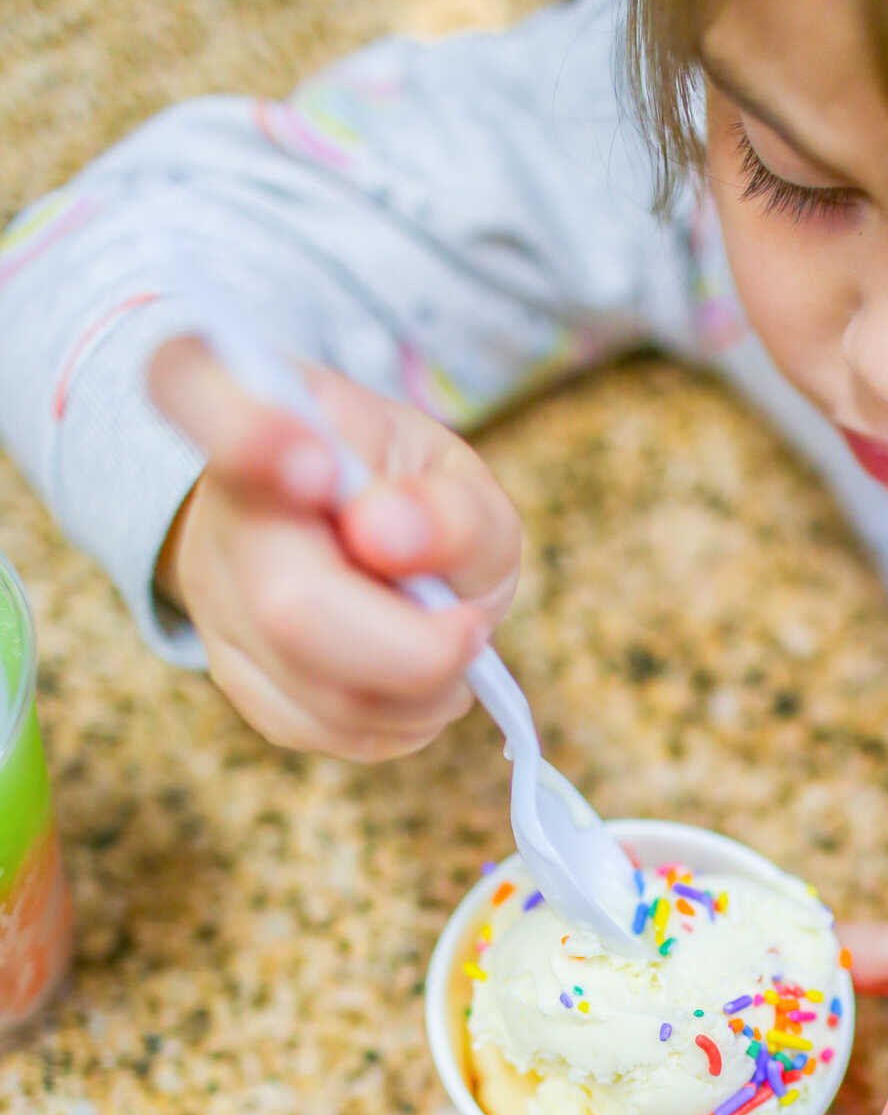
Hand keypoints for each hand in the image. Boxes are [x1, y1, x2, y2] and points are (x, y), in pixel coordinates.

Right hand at [149, 336, 521, 759]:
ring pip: (315, 691)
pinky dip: (393, 723)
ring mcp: (214, 602)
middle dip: (412, 646)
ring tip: (449, 647)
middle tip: (471, 628)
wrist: (369, 546)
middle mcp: (217, 509)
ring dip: (417, 693)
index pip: (189, 384)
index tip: (320, 469)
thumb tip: (391, 533)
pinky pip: (319, 730)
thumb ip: (451, 506)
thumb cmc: (413, 500)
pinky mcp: (234, 677)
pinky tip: (415, 682)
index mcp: (262, 410)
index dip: (245, 433)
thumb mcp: (460, 479)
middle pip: (289, 605)